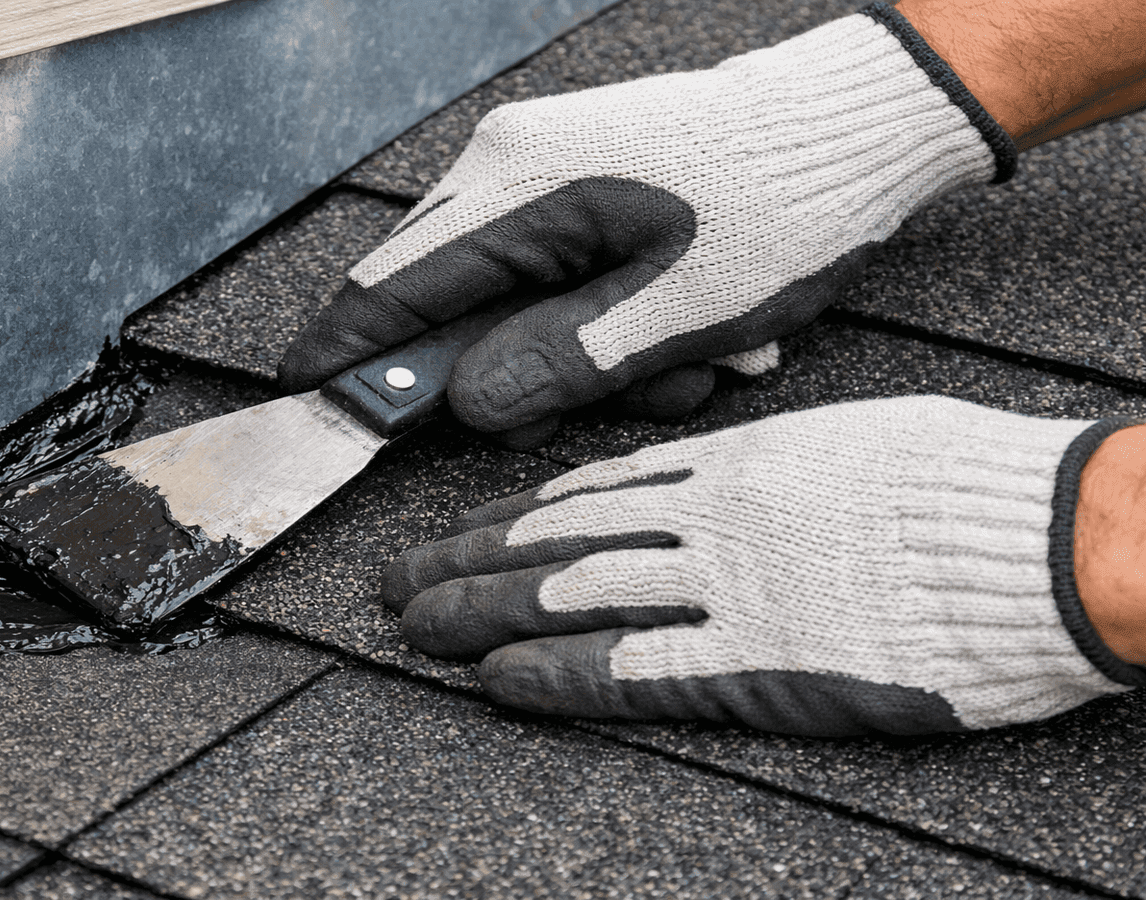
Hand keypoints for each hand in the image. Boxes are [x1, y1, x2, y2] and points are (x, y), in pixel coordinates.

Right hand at [281, 7, 1013, 436]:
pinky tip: (678, 332)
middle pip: (439, 295)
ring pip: (500, 294)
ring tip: (682, 364)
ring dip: (574, 353)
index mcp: (517, 186)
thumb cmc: (781, 209)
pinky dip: (597, 319)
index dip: (345, 355)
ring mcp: (539, 164)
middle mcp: (507, 163)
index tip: (307, 403)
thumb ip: (558, 365)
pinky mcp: (572, 176)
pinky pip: (546, 271)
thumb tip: (466, 407)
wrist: (857, 125)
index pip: (390, 286)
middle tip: (604, 399)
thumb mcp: (677, 313)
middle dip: (507, 372)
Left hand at [382, 397, 1145, 735]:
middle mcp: (711, 519)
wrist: (1049, 540)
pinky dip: (558, 675)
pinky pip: (636, 668)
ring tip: (415, 625)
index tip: (464, 527)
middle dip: (467, 558)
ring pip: (572, 596)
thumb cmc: (965, 484)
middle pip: (559, 539)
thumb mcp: (847, 443)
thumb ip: (766, 471)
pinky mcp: (761, 662)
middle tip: (397, 578)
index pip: (593, 490)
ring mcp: (729, 589)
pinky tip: (498, 681)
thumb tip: (716, 483)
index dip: (514, 513)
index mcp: (735, 463)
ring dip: (481, 612)